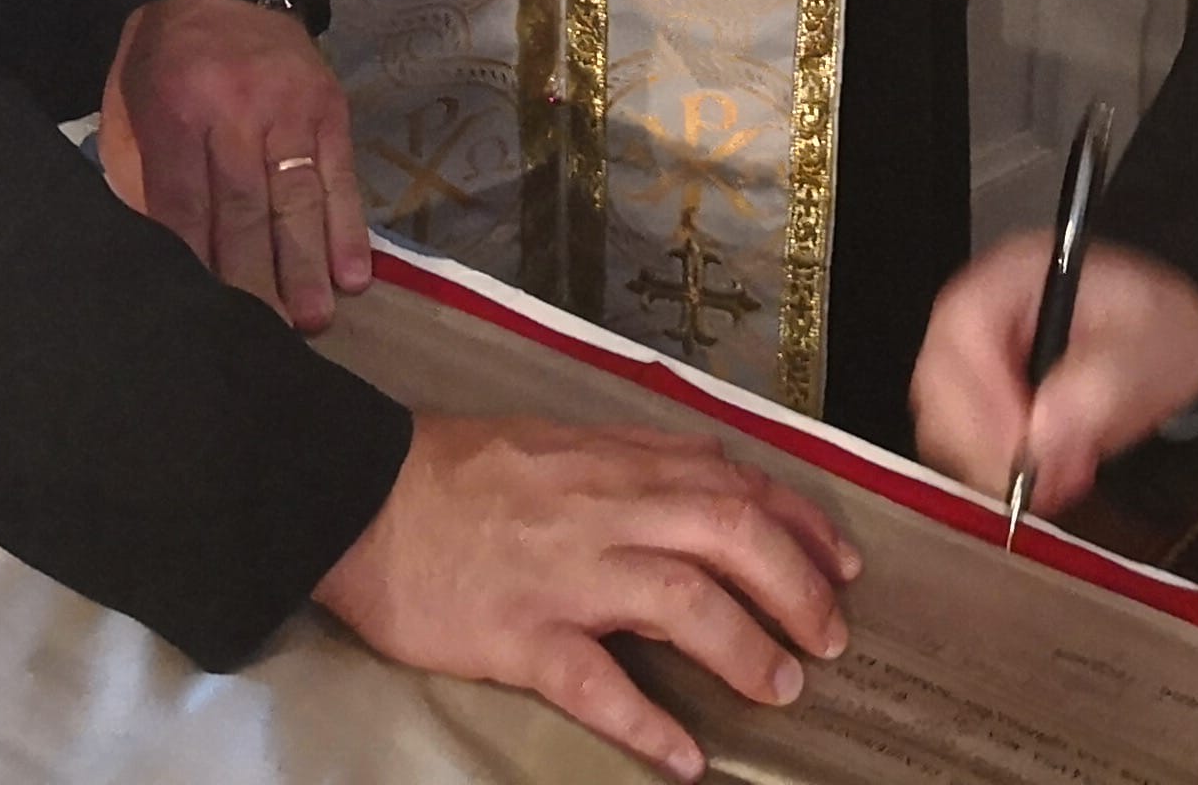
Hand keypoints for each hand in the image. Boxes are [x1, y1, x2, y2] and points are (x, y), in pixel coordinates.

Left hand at [96, 0, 370, 330]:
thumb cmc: (163, 58)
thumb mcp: (131, 103)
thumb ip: (143, 172)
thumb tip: (160, 253)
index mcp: (177, 111)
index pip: (183, 202)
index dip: (192, 262)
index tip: (202, 318)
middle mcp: (236, 111)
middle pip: (242, 208)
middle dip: (250, 278)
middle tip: (262, 336)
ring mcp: (290, 110)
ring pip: (295, 197)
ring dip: (304, 264)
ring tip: (313, 319)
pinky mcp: (330, 109)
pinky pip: (341, 175)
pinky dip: (348, 227)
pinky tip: (353, 273)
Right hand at [316, 414, 859, 781]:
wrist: (357, 493)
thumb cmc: (456, 471)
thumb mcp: (559, 445)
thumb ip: (634, 465)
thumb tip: (708, 484)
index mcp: (615, 464)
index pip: (735, 482)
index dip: (801, 524)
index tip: (840, 563)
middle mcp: (602, 510)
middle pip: (730, 533)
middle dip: (797, 585)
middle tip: (830, 637)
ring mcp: (562, 573)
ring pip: (682, 599)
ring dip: (744, 647)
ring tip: (782, 688)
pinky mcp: (517, 633)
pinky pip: (594, 682)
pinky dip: (647, 722)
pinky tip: (683, 757)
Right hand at [909, 231, 1197, 521]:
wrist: (1163, 340)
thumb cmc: (1158, 327)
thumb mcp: (1149, 348)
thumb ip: (1101, 387)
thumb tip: (1042, 434)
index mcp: (1016, 274)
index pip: (965, 325)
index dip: (981, 394)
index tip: (1023, 447)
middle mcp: (979, 308)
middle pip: (936, 379)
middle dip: (985, 443)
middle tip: (1045, 478)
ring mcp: (970, 352)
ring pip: (940, 419)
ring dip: (990, 464)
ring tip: (1059, 477)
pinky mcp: (974, 394)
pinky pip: (958, 442)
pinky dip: (994, 470)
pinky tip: (1047, 473)